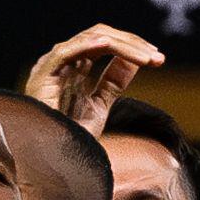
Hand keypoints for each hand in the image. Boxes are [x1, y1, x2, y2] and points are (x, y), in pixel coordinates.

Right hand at [25, 22, 165, 134]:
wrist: (52, 161)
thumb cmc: (70, 138)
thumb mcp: (100, 104)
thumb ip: (113, 81)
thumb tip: (134, 60)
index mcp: (72, 68)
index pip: (103, 44)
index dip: (132, 47)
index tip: (158, 60)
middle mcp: (60, 63)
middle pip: (99, 37)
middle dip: (131, 44)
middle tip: (157, 57)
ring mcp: (49, 67)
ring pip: (88, 40)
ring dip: (121, 45)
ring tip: (145, 57)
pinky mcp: (41, 76)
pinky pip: (65, 52)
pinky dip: (86, 45)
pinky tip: (109, 45)